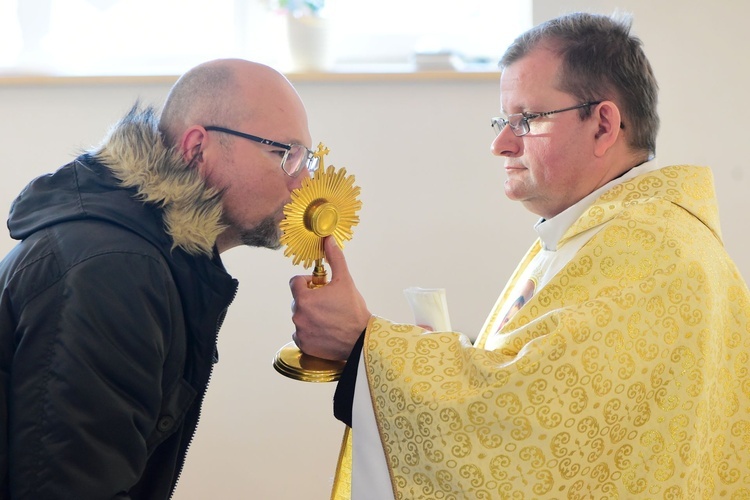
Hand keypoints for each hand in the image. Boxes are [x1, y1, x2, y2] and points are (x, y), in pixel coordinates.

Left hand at [289, 236, 370, 359]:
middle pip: (298, 300)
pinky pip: (301, 334)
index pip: (295, 282)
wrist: (361, 340)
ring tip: (328, 318)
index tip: (320, 286)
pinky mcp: (303, 345)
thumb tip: (328, 239)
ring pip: (300, 317)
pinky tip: (325, 330)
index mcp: (304, 298)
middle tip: (328, 303)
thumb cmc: (353, 310)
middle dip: (310, 299)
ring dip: (310, 315)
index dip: (308, 282)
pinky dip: (310, 331)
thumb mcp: (345, 281)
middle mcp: (298, 315)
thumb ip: (335, 258)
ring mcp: (300, 331)